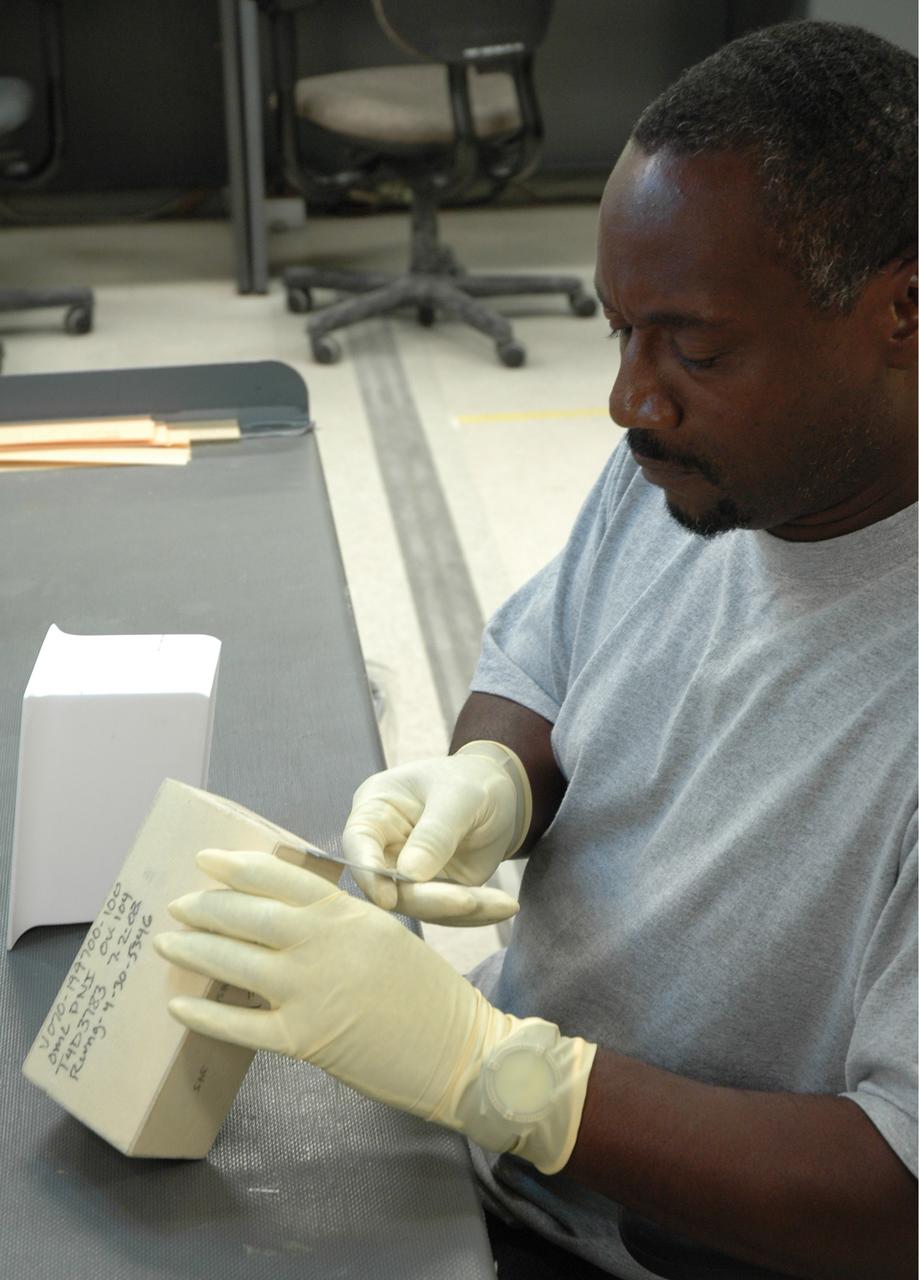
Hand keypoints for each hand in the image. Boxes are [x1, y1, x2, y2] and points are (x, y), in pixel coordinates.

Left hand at [154, 848, 593, 1173]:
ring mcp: (314, 992)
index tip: (207, 859)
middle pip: (251, 915)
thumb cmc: (429, 994)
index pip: (284, 878)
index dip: (239, 866)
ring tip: (167, 941)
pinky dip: (206, 1013)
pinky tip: (179, 1004)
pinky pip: (242, 1024)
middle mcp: (327, 945)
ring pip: (237, 962)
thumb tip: (288, 917)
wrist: (462, 1050)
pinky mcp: (307, 1040)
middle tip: (176, 902)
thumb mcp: (388, 935)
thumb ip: (341, 921)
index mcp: (350, 914)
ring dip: (196, 949)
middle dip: (206, 906)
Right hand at [342, 740, 531, 924]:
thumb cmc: (472, 781)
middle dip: (428, 900)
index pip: (359, 844)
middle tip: (469, 902)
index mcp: (376, 810)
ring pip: (420, 906)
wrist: (501, 793)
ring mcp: (407, 873)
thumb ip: (435, 832)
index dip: (369, 874)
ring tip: (503, 903)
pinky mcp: (433, 891)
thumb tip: (409, 874)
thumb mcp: (460, 797)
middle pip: (389, 885)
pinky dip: (477, 914)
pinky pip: (447, 912)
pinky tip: (505, 906)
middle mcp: (384, 846)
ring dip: (460, 911)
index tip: (389, 898)